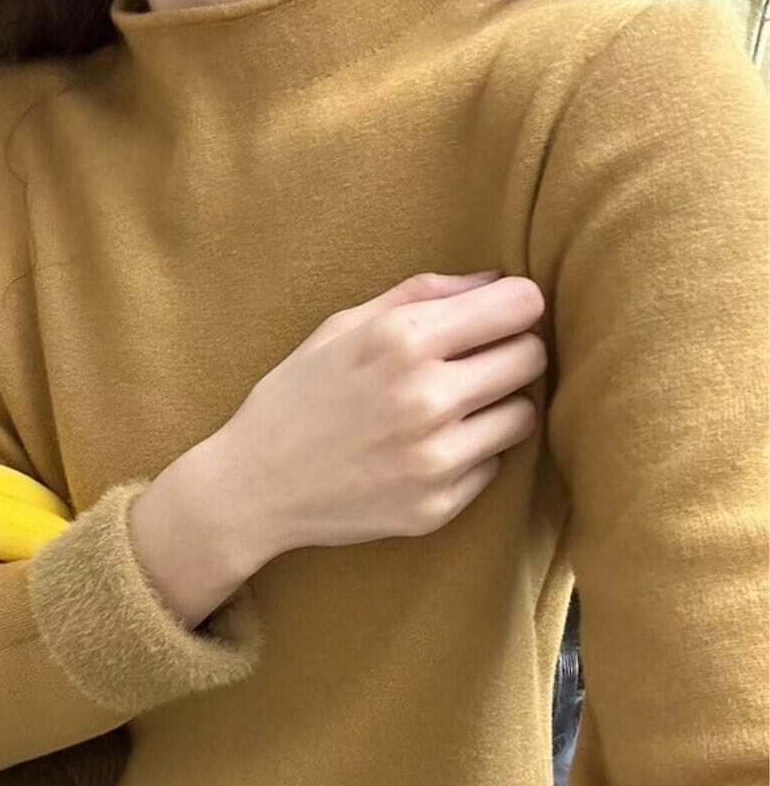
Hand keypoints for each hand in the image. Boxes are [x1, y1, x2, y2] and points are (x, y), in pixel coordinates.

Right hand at [210, 270, 547, 556]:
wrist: (254, 488)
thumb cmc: (295, 398)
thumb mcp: (341, 327)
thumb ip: (421, 294)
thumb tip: (494, 279)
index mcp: (403, 340)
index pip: (520, 305)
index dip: (517, 306)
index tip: (502, 316)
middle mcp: (427, 397)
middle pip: (532, 358)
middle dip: (513, 353)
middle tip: (480, 363)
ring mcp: (435, 458)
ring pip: (523, 416)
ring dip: (498, 408)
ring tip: (456, 410)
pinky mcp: (437, 506)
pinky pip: (493, 467)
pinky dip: (470, 456)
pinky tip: (426, 452)